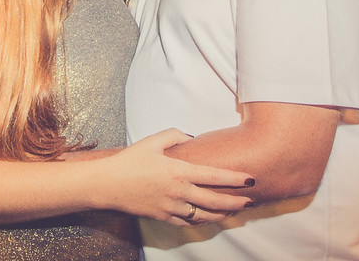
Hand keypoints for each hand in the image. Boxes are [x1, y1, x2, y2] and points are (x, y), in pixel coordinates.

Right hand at [96, 129, 252, 225]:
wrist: (107, 184)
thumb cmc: (130, 160)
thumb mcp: (152, 141)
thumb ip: (175, 135)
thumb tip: (191, 138)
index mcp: (178, 171)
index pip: (214, 176)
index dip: (235, 179)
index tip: (250, 179)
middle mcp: (178, 192)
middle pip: (215, 201)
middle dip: (236, 201)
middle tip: (250, 200)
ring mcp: (171, 207)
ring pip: (204, 216)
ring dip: (222, 214)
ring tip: (234, 211)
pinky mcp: (163, 217)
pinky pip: (188, 223)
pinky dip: (202, 221)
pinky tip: (209, 218)